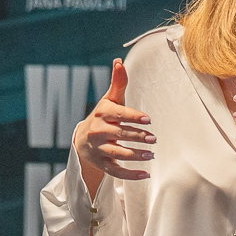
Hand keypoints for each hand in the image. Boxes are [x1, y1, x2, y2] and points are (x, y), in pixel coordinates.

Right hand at [74, 57, 154, 188]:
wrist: (82, 140)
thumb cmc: (103, 116)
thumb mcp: (109, 100)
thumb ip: (118, 83)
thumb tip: (119, 61)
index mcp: (102, 114)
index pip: (118, 114)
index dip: (132, 117)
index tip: (148, 120)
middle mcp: (98, 131)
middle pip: (119, 135)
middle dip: (136, 137)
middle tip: (153, 139)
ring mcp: (98, 149)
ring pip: (117, 154)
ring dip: (134, 155)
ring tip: (151, 155)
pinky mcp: (101, 164)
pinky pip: (115, 171)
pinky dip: (130, 174)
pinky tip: (145, 174)